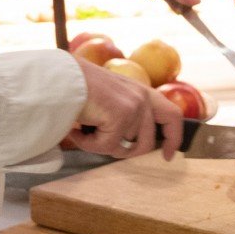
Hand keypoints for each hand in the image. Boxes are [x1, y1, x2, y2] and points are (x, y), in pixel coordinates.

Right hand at [66, 57, 183, 159]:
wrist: (61, 77)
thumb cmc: (79, 89)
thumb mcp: (112, 99)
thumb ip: (127, 115)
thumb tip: (130, 144)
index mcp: (142, 92)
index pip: (172, 116)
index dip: (174, 139)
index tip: (168, 156)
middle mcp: (143, 97)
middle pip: (147, 143)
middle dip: (127, 153)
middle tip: (105, 147)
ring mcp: (134, 106)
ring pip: (124, 148)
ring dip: (100, 144)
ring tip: (84, 127)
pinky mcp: (121, 116)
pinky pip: (107, 146)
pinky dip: (88, 143)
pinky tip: (77, 127)